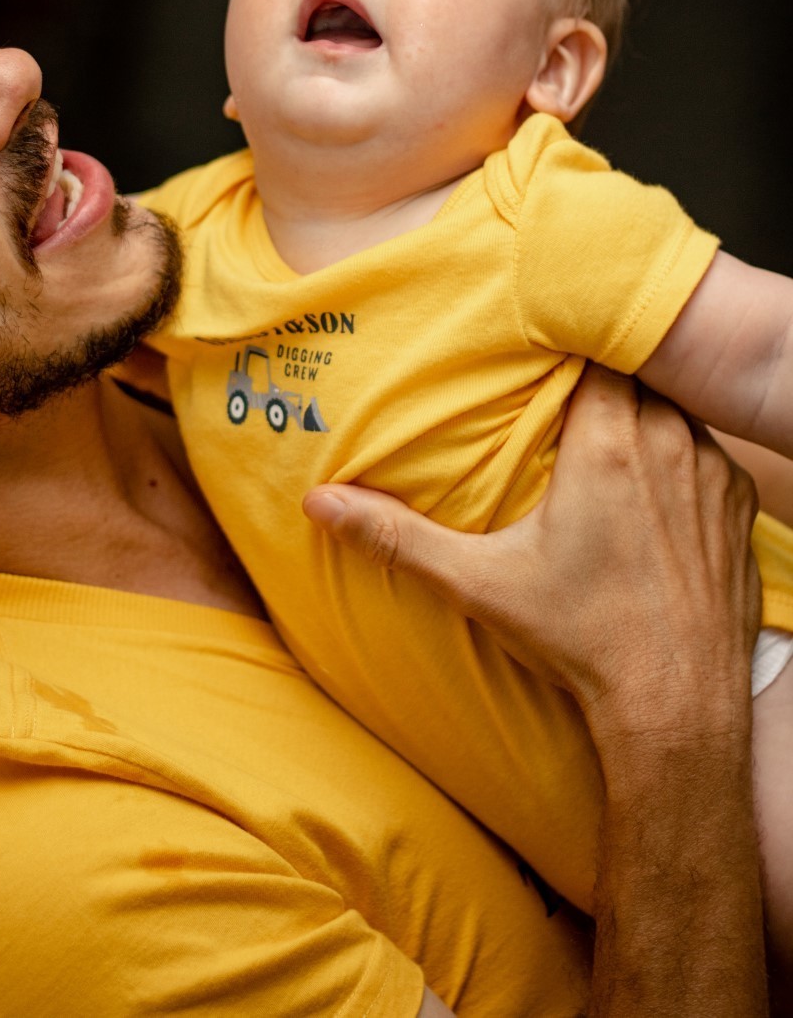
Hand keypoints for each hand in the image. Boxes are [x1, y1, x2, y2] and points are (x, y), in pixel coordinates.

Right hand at [303, 365, 760, 731]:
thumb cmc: (581, 642)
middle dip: (601, 382)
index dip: (569, 352)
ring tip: (607, 443)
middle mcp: (667, 444)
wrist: (676, 706)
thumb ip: (397, 536)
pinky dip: (682, 457)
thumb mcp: (480, 583)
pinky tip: (653, 492)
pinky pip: (708, 451)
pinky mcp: (739, 505)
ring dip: (643, 416)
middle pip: (633, 376)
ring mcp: (712, 473)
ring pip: (674, 410)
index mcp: (605, 446)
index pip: (593, 356)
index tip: (542, 362)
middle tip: (564, 403)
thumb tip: (320, 504)